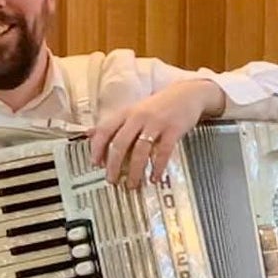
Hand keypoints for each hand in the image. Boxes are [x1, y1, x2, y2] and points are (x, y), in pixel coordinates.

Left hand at [88, 80, 223, 187]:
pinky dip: (158, 167)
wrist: (188, 94)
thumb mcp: (134, 110)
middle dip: (113, 165)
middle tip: (112, 180)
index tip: (95, 163)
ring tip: (132, 184)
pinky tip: (154, 177)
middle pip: (120, 143)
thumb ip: (114, 123)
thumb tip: (89, 133)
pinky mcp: (173, 130)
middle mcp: (139, 117)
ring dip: (134, 171)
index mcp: (127, 112)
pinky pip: (163, 152)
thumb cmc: (159, 105)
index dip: (97, 147)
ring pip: (140, 151)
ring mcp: (156, 123)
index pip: (105, 129)